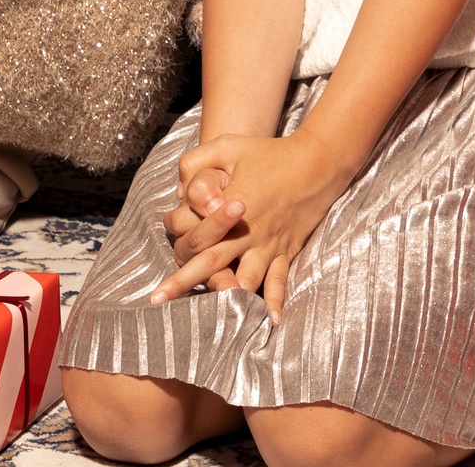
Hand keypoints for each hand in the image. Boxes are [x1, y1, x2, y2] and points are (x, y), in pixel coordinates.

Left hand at [149, 132, 349, 320]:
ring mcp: (269, 244)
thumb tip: (177, 190)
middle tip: (158, 302)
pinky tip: (270, 323)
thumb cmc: (270, 153)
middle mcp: (248, 232)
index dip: (178, 250)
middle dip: (184, 284)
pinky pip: (279, 280)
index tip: (159, 270)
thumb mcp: (229, 146)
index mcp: (231, 207)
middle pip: (212, 264)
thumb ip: (196, 162)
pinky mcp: (286, 250)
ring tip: (214, 328)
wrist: (316, 161)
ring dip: (230, 304)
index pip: (198, 236)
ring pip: (246, 281)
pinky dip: (276, 303)